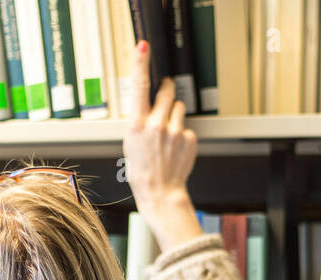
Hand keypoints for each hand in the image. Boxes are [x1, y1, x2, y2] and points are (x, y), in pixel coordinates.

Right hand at [123, 42, 203, 253]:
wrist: (159, 192)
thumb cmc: (142, 169)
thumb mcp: (131, 141)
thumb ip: (139, 119)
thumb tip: (149, 99)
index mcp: (137, 124)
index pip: (139, 86)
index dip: (141, 63)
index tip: (143, 46)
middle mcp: (156, 125)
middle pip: (167, 91)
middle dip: (167, 90)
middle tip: (164, 95)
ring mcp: (175, 131)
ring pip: (179, 107)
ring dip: (175, 115)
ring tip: (168, 135)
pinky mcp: (189, 139)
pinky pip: (187, 126)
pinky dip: (182, 133)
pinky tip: (175, 148)